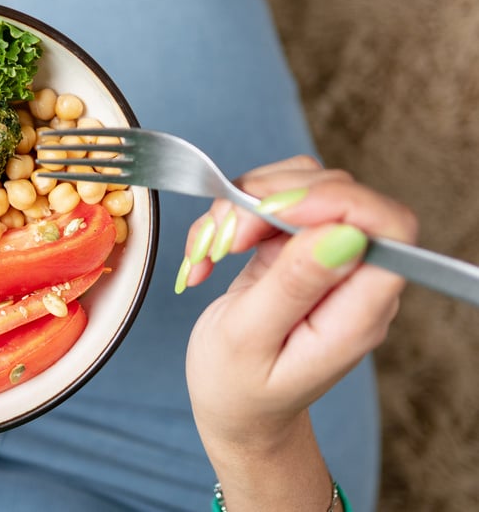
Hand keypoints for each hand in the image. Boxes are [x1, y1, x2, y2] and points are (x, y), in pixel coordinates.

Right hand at [181, 156, 416, 508]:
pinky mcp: (298, 246)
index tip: (271, 212)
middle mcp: (352, 277)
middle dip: (268, 200)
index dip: (335, 200)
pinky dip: (232, 214)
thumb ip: (293, 285)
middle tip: (224, 240)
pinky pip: (271, 201)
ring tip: (208, 249)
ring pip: (300, 186)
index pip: (385, 223)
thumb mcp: (250, 340)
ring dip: (243, 205)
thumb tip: (340, 233)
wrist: (234, 409)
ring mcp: (326, 257)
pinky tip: (209, 250)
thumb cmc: (239, 389)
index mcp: (358, 310)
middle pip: (336, 192)